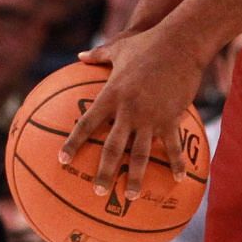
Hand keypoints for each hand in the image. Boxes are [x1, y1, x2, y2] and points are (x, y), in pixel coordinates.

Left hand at [61, 27, 204, 201]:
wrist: (179, 44)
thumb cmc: (146, 44)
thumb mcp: (118, 49)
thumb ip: (97, 56)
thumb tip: (79, 56)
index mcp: (111, 96)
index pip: (87, 124)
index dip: (73, 143)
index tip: (62, 160)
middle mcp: (128, 111)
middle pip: (112, 148)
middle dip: (104, 172)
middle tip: (97, 192)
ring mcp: (150, 117)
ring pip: (141, 154)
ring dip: (136, 177)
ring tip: (131, 197)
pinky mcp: (171, 118)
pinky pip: (171, 146)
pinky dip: (175, 163)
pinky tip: (178, 179)